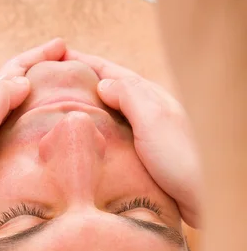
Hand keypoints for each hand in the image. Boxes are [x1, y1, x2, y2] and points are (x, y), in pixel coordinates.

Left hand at [0, 39, 65, 237]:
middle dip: (37, 72)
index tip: (63, 46)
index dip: (38, 56)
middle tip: (65, 65)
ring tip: (54, 97)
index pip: (13, 70)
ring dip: (32, 98)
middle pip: (11, 85)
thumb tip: (24, 80)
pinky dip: (23, 124)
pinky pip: (8, 133)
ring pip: (9, 110)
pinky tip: (30, 136)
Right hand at [64, 50, 200, 228]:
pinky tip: (83, 139)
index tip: (57, 54)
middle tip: (51, 80)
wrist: (200, 196)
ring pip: (108, 113)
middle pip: (108, 90)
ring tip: (59, 108)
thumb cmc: (180, 157)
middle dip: (81, 82)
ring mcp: (143, 134)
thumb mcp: (153, 119)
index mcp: (148, 97)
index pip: (111, 71)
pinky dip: (94, 131)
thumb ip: (129, 96)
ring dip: (86, 107)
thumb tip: (102, 83)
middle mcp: (146, 111)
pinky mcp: (140, 156)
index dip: (84, 61)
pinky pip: (110, 136)